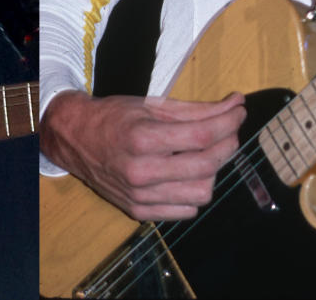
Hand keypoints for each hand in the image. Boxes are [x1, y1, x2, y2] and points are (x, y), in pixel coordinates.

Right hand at [41, 89, 245, 220]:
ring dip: (213, 171)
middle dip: (228, 144)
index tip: (239, 111)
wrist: (77, 139)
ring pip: (201, 192)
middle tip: (229, 130)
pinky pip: (185, 211)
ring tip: (206, 153)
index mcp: (143, 138)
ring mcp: (140, 195)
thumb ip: (197, 109)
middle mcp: (142, 171)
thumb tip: (235, 104)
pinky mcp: (139, 211)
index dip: (229, 122)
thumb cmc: (115, 117)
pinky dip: (194, 192)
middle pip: (207, 165)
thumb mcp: (153, 105)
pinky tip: (188, 173)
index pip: (202, 135)